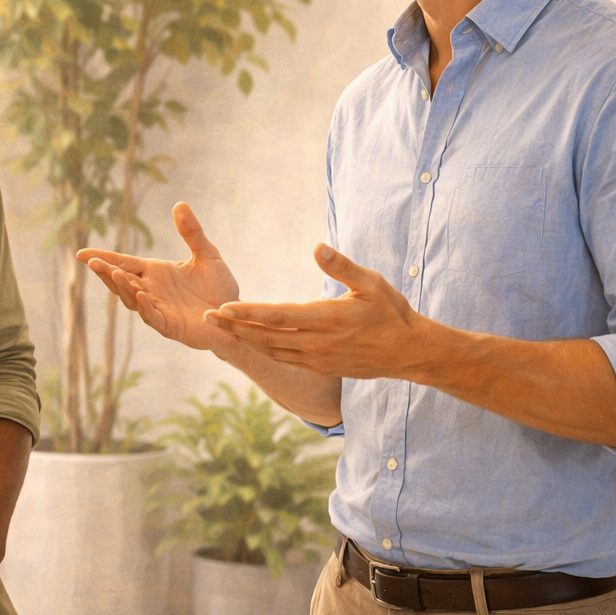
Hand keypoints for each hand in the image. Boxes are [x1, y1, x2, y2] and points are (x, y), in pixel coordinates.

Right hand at [76, 202, 243, 355]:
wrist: (237, 316)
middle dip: (106, 272)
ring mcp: (159, 309)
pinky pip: (153, 317)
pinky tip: (142, 295)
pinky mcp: (171, 326)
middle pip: (122, 281)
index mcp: (156, 272)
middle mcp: (152, 290)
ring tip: (114, 272)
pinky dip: (146, 307)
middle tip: (91, 262)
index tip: (81, 253)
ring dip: (122, 287)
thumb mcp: (207, 254)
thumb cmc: (219, 287)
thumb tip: (179, 204)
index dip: (103, 259)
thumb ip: (192, 232)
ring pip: (132, 299)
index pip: (124, 263)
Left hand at [206, 243, 432, 378]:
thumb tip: (317, 247)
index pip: (277, 316)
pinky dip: (263, 351)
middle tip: (206, 319)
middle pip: (266, 336)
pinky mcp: (321, 368)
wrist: (409, 352)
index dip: (247, 313)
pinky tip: (250, 343)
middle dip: (234, 328)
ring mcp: (318, 359)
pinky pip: (285, 360)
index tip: (221, 308)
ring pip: (272, 351)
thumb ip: (342, 266)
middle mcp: (318, 343)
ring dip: (244, 340)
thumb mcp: (372, 284)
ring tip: (220, 329)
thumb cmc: (391, 312)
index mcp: (326, 319)